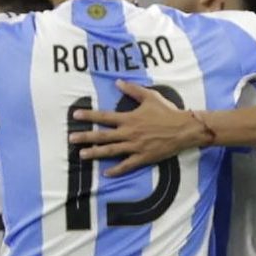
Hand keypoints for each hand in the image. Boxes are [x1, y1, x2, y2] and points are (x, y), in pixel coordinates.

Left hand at [68, 82, 203, 174]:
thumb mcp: (150, 96)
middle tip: (71, 139)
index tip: (75, 115)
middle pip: (103, 136)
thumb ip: (133, 90)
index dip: (89, 115)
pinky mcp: (143, 157)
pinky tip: (106, 173)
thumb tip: (118, 82)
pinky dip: (116, 170)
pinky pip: (127, 165)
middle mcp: (129, 133)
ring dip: (95, 153)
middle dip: (85, 137)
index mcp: (129, 118)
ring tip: (82, 155)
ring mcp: (135, 147)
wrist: (184, 129)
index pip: (104, 116)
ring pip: (111, 151)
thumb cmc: (167, 111)